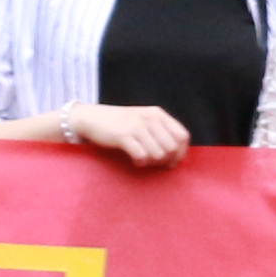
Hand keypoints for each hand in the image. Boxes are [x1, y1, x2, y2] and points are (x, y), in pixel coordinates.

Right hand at [61, 102, 191, 167]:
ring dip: (152, 162)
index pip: (183, 136)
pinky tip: (134, 159)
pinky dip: (140, 162)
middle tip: (154, 161)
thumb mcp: (144, 120)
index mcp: (158, 114)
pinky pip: (142, 156)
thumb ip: (161, 132)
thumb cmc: (120, 123)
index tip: (172, 162)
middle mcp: (150, 118)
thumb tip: (177, 156)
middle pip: (172, 148)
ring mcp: (137, 126)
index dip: (181, 152)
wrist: (92, 117)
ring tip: (142, 159)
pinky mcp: (124, 136)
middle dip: (166, 160)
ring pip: (158, 154)